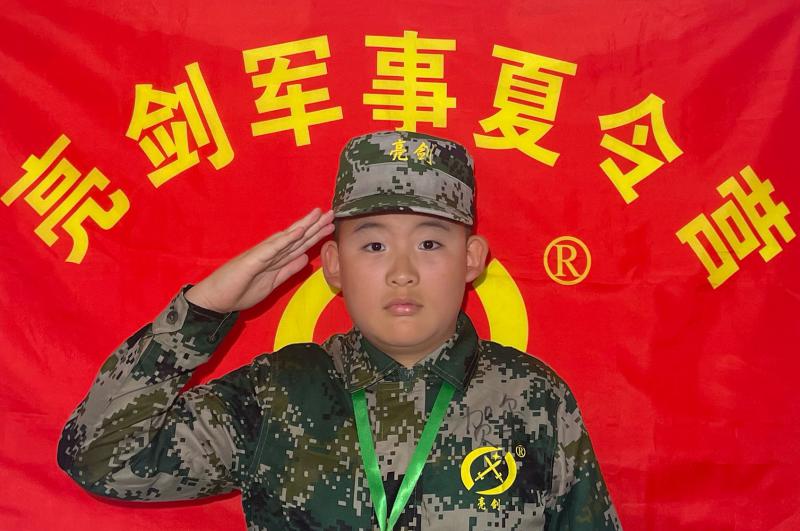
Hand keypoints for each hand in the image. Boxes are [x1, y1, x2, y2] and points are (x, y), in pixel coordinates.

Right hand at [185, 207, 334, 312]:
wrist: (214, 300)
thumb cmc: (239, 292)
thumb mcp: (271, 283)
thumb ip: (288, 270)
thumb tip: (305, 258)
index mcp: (274, 259)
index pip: (299, 245)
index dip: (315, 235)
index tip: (330, 226)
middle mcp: (269, 253)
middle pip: (296, 238)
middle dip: (314, 226)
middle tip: (332, 213)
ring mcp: (261, 254)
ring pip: (287, 238)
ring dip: (304, 227)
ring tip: (319, 215)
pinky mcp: (252, 260)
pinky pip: (272, 248)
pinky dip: (285, 239)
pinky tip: (298, 231)